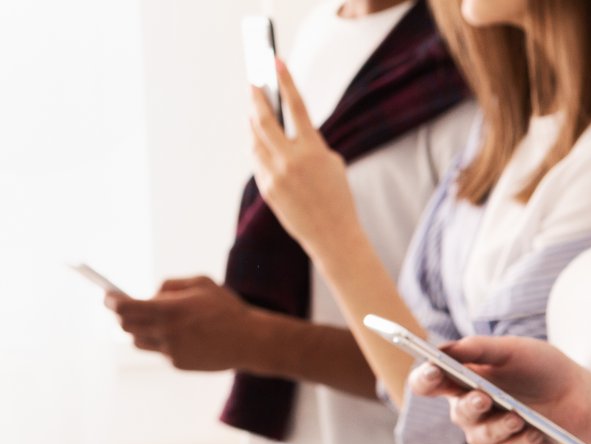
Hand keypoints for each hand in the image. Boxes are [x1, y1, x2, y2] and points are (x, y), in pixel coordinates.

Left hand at [107, 277, 254, 371]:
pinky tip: (182, 335)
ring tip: (155, 321)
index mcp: (169, 309)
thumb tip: (152, 294)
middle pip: (125, 326)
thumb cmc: (227, 308)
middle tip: (122, 306)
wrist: (250, 342)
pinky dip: (162, 341)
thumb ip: (171, 285)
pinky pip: (159, 351)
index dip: (111, 301)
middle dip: (121, 315)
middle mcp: (166, 332)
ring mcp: (170, 351)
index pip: (126, 307)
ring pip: (139, 341)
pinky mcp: (178, 364)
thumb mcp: (201, 283)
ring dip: (140, 330)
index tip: (107, 296)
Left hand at [249, 62, 361, 259]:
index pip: (296, 106)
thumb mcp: (331, 162)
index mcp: (312, 149)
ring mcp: (275, 175)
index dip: (285, 80)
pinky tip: (256, 138)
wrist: (333, 234)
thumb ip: (309, 143)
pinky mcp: (266, 188)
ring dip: (252, 122)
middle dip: (256, 98)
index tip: (276, 61)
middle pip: (263, 120)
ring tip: (253, 110)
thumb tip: (285, 130)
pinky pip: (256, 160)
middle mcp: (291, 160)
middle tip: (253, 84)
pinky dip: (256, 146)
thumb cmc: (337, 196)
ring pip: (254, 140)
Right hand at [407, 336, 590, 443]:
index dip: (425, 378)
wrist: (577, 396)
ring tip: (520, 417)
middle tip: (484, 398)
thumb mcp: (514, 350)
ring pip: (480, 437)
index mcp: (462, 379)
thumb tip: (445, 348)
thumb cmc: (542, 368)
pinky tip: (536, 433)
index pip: (429, 382)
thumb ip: (480, 348)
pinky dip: (521, 442)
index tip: (434, 370)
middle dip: (470, 406)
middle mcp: (468, 409)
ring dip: (501, 427)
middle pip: (457, 413)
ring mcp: (485, 433)